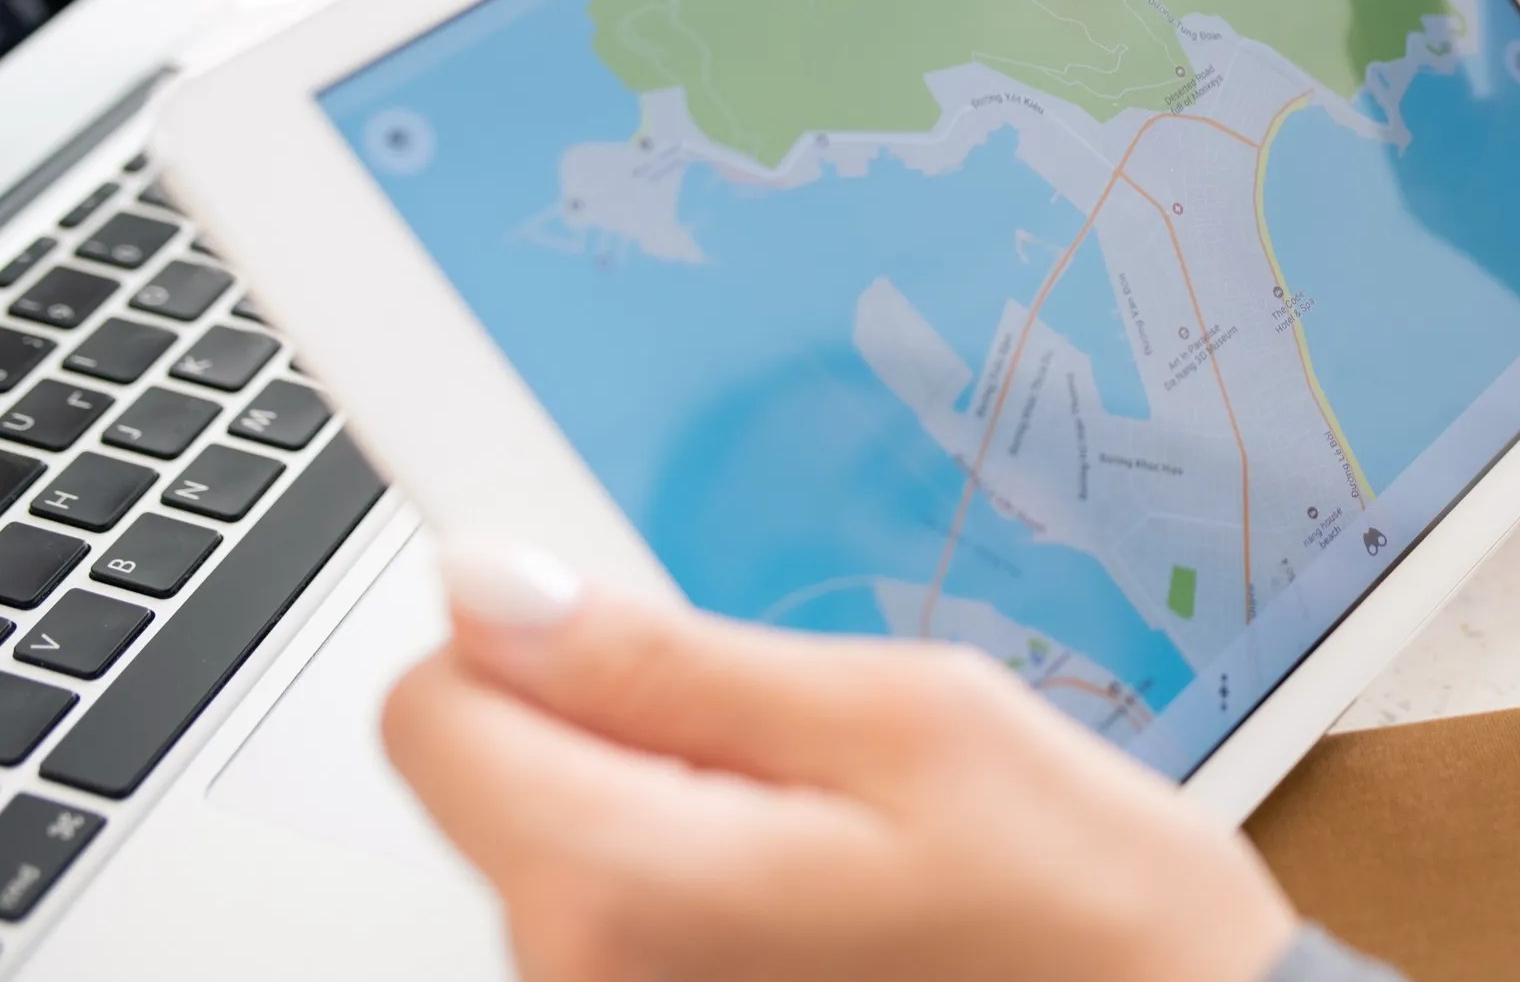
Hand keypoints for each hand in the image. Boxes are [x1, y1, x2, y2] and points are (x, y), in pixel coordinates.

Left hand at [384, 545, 1296, 981]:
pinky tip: (824, 874)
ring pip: (562, 832)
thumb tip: (493, 590)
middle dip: (618, 715)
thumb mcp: (905, 717)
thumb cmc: (1077, 902)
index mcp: (627, 889)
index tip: (622, 606)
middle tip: (799, 725)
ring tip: (835, 813)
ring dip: (671, 789)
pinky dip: (697, 859)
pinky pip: (618, 905)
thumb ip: (672, 659)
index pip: (429, 711)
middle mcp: (579, 980)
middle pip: (495, 771)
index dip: (526, 631)